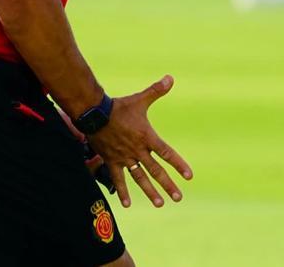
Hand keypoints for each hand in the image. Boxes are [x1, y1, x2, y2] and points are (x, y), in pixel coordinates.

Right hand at [86, 75, 192, 208]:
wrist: (95, 114)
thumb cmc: (119, 106)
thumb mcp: (140, 99)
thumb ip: (156, 90)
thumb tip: (171, 78)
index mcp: (147, 137)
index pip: (167, 153)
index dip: (178, 164)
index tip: (189, 176)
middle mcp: (138, 150)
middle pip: (156, 171)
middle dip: (168, 185)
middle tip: (178, 198)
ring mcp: (125, 158)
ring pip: (140, 178)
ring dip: (150, 192)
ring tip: (159, 204)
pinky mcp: (112, 161)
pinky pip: (118, 179)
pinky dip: (122, 192)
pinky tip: (127, 205)